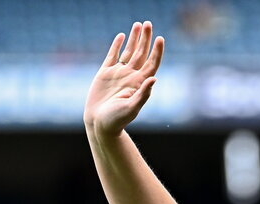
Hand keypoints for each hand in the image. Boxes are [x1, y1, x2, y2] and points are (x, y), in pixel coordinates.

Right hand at [84, 21, 163, 138]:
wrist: (99, 124)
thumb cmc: (116, 120)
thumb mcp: (131, 108)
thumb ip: (143, 94)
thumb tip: (154, 79)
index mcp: (139, 84)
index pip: (151, 63)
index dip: (157, 51)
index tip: (160, 38)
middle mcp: (131, 77)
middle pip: (141, 54)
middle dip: (146, 39)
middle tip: (148, 23)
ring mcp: (118, 74)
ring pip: (129, 52)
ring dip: (134, 39)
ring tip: (139, 25)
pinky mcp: (105, 74)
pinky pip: (113, 56)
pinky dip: (117, 45)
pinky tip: (121, 36)